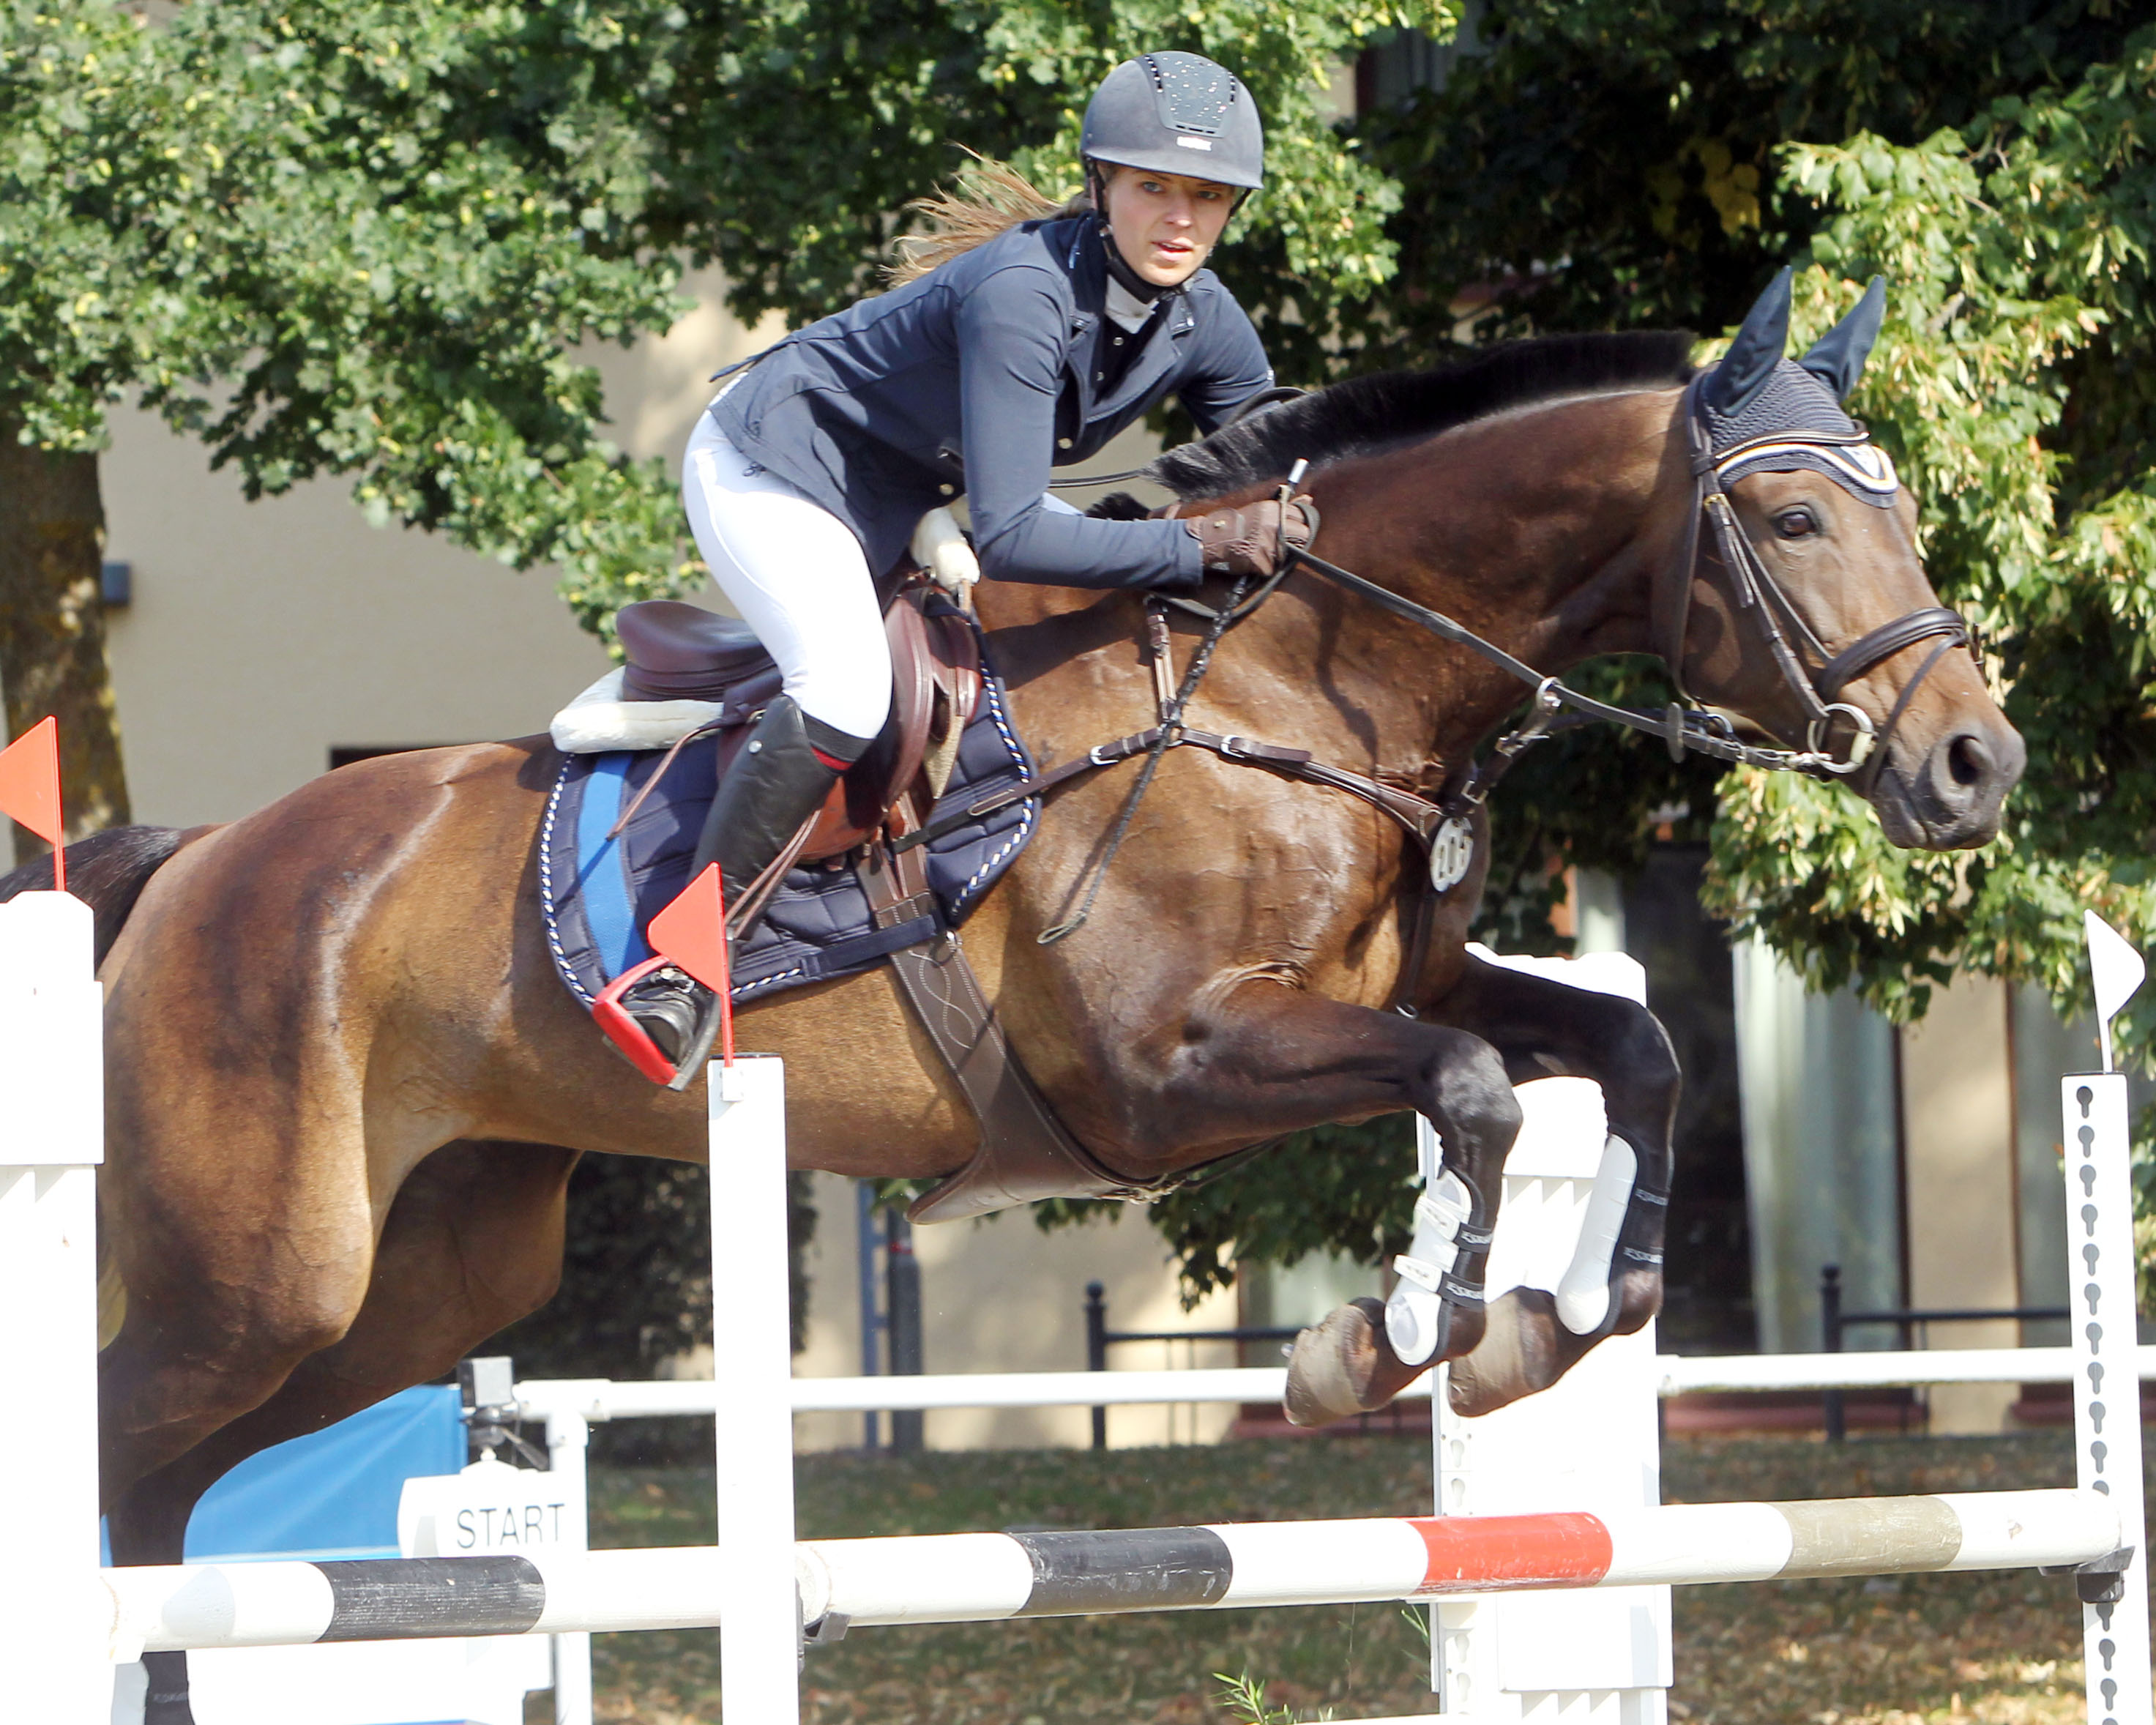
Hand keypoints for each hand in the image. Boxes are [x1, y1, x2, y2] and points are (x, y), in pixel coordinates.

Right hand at [1178, 496, 1315, 576]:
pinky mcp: (1260, 560)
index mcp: (1273, 509)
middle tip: (1280, 544)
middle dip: (1295, 542)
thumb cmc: (1239, 524)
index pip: (1302, 516)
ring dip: (1277, 557)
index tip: (1290, 529)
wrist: (1214, 539)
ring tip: (1261, 551)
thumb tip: (1309, 499)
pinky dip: (1263, 568)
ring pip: (1287, 555)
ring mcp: (1267, 543)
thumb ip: (1287, 506)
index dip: (1298, 525)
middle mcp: (1272, 525)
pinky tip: (1253, 561)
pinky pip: (1271, 569)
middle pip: (1303, 536)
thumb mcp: (1262, 510)